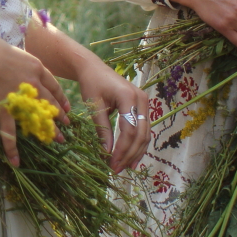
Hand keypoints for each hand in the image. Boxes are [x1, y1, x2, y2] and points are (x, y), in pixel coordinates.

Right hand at [0, 27, 68, 165]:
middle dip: (60, 116)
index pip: (54, 86)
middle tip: (67, 126)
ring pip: (38, 117)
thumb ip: (23, 63)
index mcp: (36, 67)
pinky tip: (16, 160)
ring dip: (48, 130)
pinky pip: (9, 131)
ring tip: (58, 140)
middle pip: (51, 103)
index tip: (67, 108)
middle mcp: (32, 83)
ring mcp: (20, 98)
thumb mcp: (15, 52)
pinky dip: (12, 148)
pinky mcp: (4, 108)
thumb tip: (23, 68)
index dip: (61, 98)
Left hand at [74, 56, 150, 172]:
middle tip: (116, 169)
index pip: (129, 130)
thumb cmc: (91, 83)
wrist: (93, 67)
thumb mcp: (94, 105)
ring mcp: (144, 103)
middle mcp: (141, 100)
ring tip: (124, 167)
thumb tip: (106, 153)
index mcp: (128, 97)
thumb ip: (102, 129)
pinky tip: (130, 157)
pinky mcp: (142, 107)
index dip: (122, 150)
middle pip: (140, 134)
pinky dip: (137, 144)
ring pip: (145, 134)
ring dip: (135, 152)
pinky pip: (143, 129)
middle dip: (129, 154)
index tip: (111, 164)